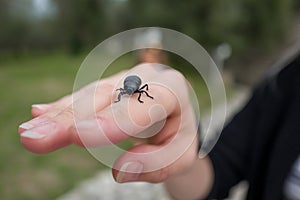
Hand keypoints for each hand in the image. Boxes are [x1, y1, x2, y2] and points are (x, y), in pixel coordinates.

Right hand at [18, 64, 198, 182]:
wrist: (178, 115)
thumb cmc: (179, 135)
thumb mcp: (180, 154)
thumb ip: (157, 162)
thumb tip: (121, 169)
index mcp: (173, 90)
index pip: (141, 105)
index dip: (110, 121)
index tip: (79, 135)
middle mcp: (146, 77)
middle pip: (106, 98)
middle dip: (71, 118)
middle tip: (37, 136)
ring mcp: (124, 80)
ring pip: (89, 96)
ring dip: (59, 115)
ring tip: (31, 131)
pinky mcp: (109, 87)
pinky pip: (83, 97)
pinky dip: (62, 108)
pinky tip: (40, 113)